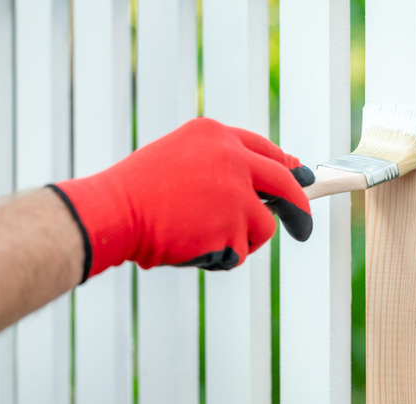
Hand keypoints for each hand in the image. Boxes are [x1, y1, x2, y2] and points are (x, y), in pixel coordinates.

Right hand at [51, 118, 314, 281]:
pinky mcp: (233, 226)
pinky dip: (220, 257)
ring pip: (263, 227)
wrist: (112, 212)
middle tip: (303, 228)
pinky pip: (240, 252)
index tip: (299, 178)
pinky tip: (190, 246)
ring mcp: (236, 192)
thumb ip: (220, 164)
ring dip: (241, 241)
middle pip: (286, 185)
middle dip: (299, 210)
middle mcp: (233, 157)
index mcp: (216, 135)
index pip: (266, 150)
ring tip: (201, 238)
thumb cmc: (137, 191)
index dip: (286, 167)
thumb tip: (260, 187)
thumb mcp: (179, 158)